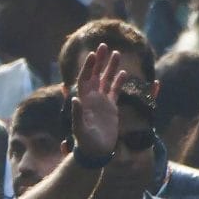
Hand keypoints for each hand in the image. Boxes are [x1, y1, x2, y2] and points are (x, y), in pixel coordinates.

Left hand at [68, 43, 123, 162]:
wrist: (95, 152)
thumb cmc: (85, 142)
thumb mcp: (79, 129)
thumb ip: (76, 114)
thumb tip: (74, 98)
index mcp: (83, 100)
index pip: (85, 78)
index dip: (88, 66)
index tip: (93, 54)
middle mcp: (91, 98)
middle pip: (95, 74)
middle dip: (99, 60)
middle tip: (104, 45)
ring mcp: (101, 102)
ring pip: (106, 80)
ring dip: (110, 67)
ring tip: (117, 53)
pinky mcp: (111, 108)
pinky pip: (114, 91)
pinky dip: (118, 82)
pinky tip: (123, 72)